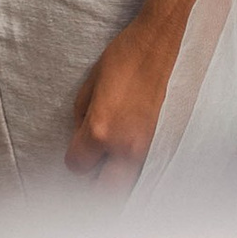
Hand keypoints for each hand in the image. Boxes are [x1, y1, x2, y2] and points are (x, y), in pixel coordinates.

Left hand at [66, 6, 186, 175]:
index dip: (75, 157)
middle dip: (95, 185)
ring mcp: (146, 147)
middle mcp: (124, 146)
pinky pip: (145, 170)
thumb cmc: (122, 59)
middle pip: (105, 192)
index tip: (78, 148)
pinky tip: (129, 156)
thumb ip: (81, 117)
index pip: (78, 166)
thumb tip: (81, 137)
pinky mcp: (161, 143)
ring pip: (129, 186)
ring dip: (116, 181)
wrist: (159, 45)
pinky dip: (135, 171)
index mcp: (100, 130)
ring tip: (110, 166)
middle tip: (92, 171)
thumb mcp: (90, 84)